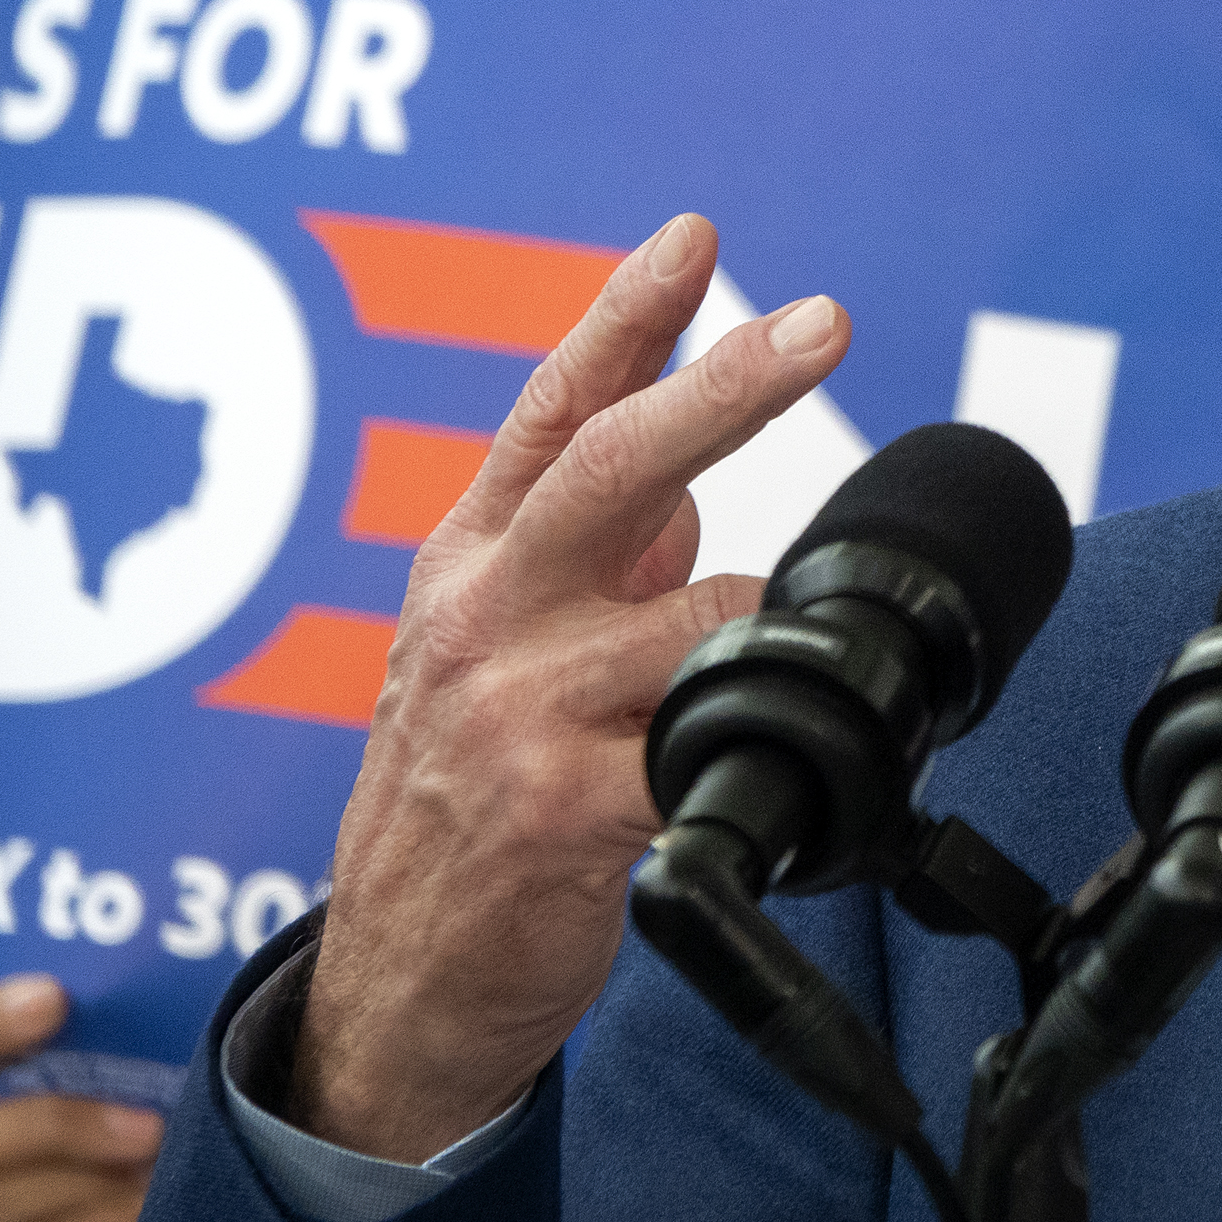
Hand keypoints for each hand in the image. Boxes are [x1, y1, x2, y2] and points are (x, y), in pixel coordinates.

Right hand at [289, 212, 847, 1159]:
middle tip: (822, 322)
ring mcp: (516, 713)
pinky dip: (757, 745)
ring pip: (703, 619)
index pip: (547, 413)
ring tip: (733, 707)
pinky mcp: (569, 810)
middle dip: (728, 384)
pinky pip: (713, 741)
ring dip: (754, 645)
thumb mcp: (485, 655)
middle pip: (613, 467)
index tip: (695, 236)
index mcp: (465, 564)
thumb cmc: (463, 802)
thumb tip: (691, 481)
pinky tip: (743, 778)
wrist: (400, 985)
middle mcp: (480, 620)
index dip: (623, 317)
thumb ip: (587, 563)